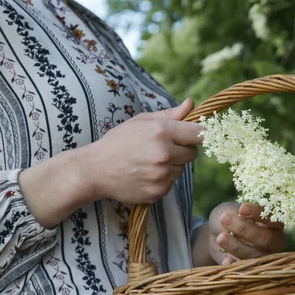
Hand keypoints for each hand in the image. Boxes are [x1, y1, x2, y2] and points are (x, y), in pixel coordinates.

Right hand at [19, 98, 201, 228]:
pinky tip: (145, 173)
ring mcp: (162, 175)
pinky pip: (171, 183)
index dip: (197, 134)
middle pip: (193, 153)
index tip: (192, 135)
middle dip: (183, 150)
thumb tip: (191, 103)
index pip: (199, 133)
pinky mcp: (159, 191)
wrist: (95, 170)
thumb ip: (170, 114)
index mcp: (162, 132)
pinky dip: (162, 179)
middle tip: (163, 148)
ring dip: (172, 165)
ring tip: (149, 161)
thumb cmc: (118, 141)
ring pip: (182, 169)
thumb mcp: (141, 122)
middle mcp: (164, 154)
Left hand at [208, 202, 286, 264]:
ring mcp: (265, 257)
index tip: (242, 209)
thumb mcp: (230, 209)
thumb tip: (233, 223)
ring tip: (221, 237)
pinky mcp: (251, 269)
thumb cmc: (230, 215)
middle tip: (225, 219)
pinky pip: (246, 270)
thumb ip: (233, 214)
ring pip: (256, 255)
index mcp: (275, 223)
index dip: (258, 214)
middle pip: (266, 239)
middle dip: (245, 229)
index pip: (272, 218)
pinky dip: (235, 265)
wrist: (217, 232)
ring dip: (237, 246)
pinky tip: (226, 260)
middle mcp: (275, 241)